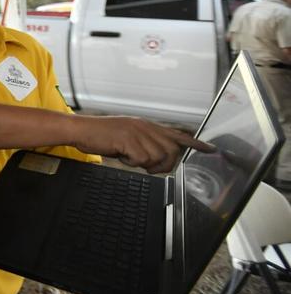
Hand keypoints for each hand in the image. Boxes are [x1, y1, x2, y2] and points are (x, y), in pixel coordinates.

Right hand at [73, 115, 214, 173]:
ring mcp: (138, 132)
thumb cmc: (101, 135)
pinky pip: (142, 160)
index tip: (211, 150)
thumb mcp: (127, 137)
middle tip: (148, 167)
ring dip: (145, 164)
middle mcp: (146, 127)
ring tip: (129, 158)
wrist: (81, 130)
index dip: (195, 143)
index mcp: (147, 125)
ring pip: (158, 157)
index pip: (177, 134)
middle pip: (171, 151)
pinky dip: (132, 163)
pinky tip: (122, 155)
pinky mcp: (129, 140)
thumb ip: (144, 144)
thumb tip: (156, 160)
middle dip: (164, 164)